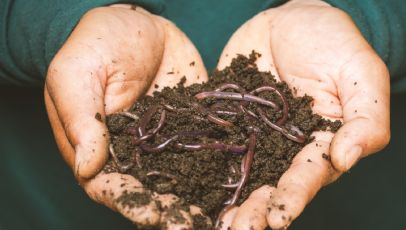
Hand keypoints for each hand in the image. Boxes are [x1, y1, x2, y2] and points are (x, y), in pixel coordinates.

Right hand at [44, 5, 209, 228]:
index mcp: (99, 147)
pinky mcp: (192, 127)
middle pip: (150, 190)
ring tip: (220, 217)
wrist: (138, 22)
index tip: (154, 215)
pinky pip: (205, 149)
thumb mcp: (78, 74)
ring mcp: (166, 141)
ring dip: (198, 198)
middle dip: (171, 210)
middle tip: (193, 225)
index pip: (111, 186)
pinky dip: (219, 167)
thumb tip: (88, 168)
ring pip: (181, 177)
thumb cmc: (97, 43)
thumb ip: (82, 119)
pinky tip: (238, 180)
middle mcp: (134, 152)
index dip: (131, 203)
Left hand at [217, 0, 389, 228]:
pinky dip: (200, 165)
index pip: (308, 176)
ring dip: (227, 200)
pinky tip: (185, 185)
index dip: (293, 197)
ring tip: (212, 224)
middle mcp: (285, 149)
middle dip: (254, 211)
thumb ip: (365, 118)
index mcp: (320, 143)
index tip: (277, 218)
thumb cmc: (332, 42)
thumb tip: (346, 159)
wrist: (289, 20)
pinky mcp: (229, 122)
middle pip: (270, 185)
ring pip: (240, 175)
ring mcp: (254, 137)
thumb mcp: (360, 73)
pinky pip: (214, 145)